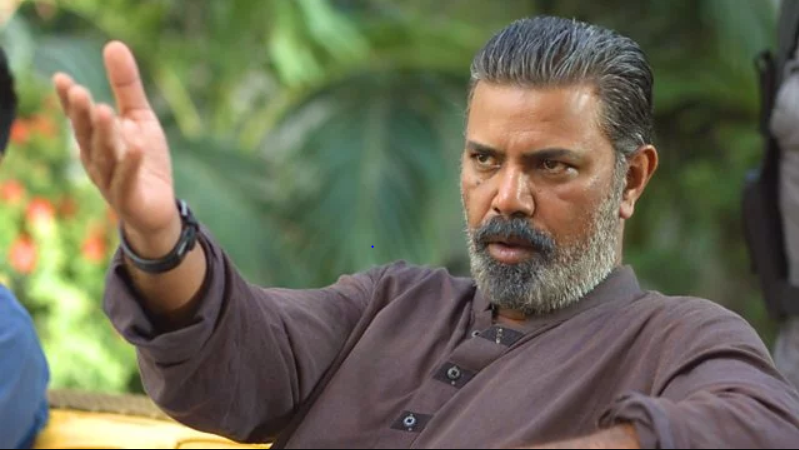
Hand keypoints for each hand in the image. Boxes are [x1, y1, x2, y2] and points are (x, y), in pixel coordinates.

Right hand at [53, 41, 178, 253]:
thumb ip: (126, 86)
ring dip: (104, 135)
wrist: (158, 209)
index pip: (79, 117)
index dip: (69, 101)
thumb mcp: (139, 118)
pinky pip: (128, 180)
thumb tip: (113, 44)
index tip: (62, 79)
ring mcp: (110, 181)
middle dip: (81, 115)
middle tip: (79, 92)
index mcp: (95, 140)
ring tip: (104, 111)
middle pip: (87, 135)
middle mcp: (97, 159)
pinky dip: (131, 164)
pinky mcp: (129, 198)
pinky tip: (136, 148)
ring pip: (105, 156)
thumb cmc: (145, 161)